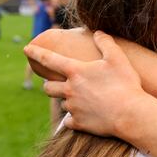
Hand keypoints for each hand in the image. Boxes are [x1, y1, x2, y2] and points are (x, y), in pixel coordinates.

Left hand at [23, 31, 147, 136]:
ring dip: (67, 101)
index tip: (26, 49)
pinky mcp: (79, 123)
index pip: (49, 59)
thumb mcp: (118, 59)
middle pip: (48, 87)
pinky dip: (74, 119)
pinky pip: (69, 121)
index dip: (36, 53)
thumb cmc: (125, 85)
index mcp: (76, 72)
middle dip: (50, 84)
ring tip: (81, 101)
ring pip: (61, 104)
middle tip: (58, 84)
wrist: (131, 114)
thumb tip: (98, 32)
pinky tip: (84, 117)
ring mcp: (73, 108)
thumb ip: (106, 43)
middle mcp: (69, 90)